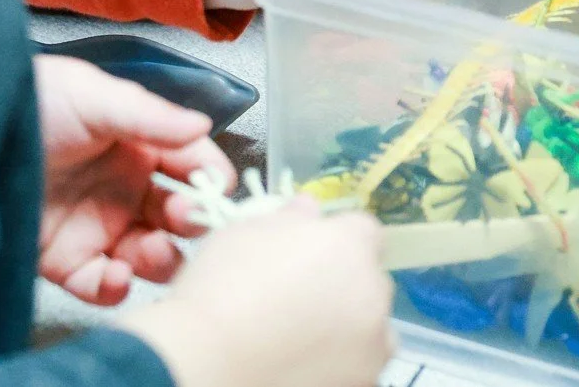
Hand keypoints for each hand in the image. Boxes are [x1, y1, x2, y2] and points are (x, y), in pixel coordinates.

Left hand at [34, 54, 233, 303]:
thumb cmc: (34, 100)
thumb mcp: (94, 96)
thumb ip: (150, 116)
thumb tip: (202, 125)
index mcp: (138, 142)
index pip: (190, 162)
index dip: (209, 177)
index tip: (217, 189)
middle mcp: (124, 186)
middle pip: (177, 215)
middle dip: (190, 220)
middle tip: (184, 217)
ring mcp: (97, 225)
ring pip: (148, 255)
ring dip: (160, 258)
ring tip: (152, 250)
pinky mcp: (65, 260)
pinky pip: (101, 286)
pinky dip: (115, 289)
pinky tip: (115, 275)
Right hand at [119, 203, 393, 386]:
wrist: (205, 364)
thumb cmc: (221, 290)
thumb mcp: (245, 233)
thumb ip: (289, 218)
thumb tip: (307, 209)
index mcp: (350, 247)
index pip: (364, 231)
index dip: (337, 240)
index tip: (310, 254)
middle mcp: (372, 296)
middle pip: (369, 282)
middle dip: (343, 285)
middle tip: (297, 299)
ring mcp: (371, 350)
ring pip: (369, 331)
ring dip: (345, 329)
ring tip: (296, 338)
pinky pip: (356, 368)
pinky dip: (336, 366)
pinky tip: (295, 364)